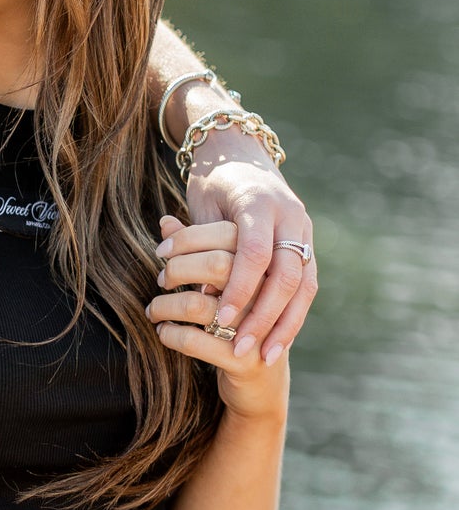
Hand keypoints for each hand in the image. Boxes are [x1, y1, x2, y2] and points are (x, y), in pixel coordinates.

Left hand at [149, 217, 291, 418]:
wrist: (264, 387)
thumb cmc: (242, 319)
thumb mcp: (225, 275)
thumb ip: (200, 245)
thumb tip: (166, 222)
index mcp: (275, 261)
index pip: (228, 235)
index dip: (190, 239)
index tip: (163, 250)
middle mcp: (276, 291)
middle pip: (218, 265)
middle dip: (179, 269)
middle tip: (161, 279)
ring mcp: (266, 325)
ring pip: (201, 303)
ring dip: (167, 306)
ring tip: (153, 310)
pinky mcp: (249, 358)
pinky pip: (195, 340)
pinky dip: (171, 335)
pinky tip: (163, 333)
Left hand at [184, 142, 315, 364]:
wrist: (242, 154)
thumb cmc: (212, 183)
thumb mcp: (200, 205)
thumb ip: (199, 240)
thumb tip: (200, 287)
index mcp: (261, 202)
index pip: (254, 253)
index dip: (239, 289)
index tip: (218, 319)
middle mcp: (291, 217)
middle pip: (285, 275)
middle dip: (262, 315)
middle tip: (238, 347)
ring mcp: (306, 233)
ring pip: (303, 287)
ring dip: (282, 324)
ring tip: (260, 355)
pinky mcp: (309, 247)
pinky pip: (307, 289)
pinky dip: (291, 318)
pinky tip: (274, 344)